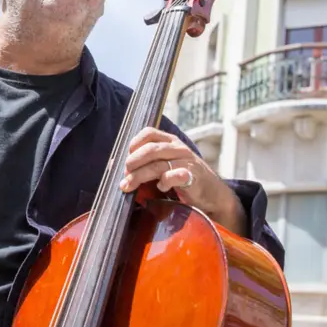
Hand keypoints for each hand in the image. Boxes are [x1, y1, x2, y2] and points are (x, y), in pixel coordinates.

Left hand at [119, 127, 247, 235]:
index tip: (126, 159)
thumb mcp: (166, 165)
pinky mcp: (192, 177)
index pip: (149, 133)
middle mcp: (178, 148)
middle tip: (124, 175)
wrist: (213, 193)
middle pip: (150, 150)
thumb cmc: (184, 178)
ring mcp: (186, 161)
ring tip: (128, 186)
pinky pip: (173, 176)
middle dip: (133, 163)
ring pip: (157, 165)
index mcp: (171, 141)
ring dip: (138, 176)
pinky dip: (163, 182)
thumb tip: (114, 165)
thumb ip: (146, 163)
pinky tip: (160, 187)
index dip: (134, 143)